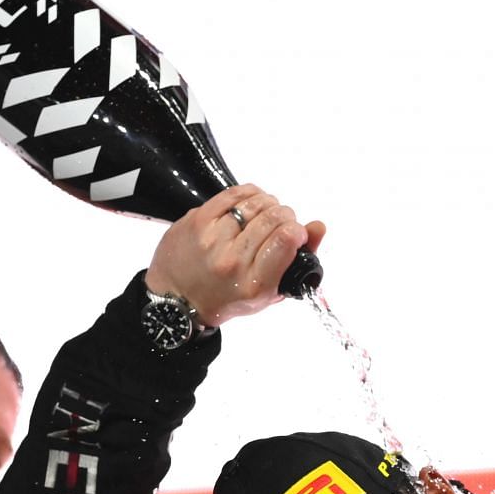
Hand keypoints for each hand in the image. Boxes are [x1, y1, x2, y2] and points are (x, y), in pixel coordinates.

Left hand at [145, 184, 326, 328]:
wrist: (177, 300)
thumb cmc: (226, 298)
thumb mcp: (268, 292)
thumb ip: (297, 261)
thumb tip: (318, 227)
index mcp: (254, 285)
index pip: (286, 240)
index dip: (297, 230)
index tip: (296, 233)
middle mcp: (232, 262)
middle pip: (273, 218)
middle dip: (284, 215)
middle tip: (282, 222)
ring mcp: (212, 240)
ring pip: (254, 204)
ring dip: (267, 204)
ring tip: (265, 213)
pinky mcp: (197, 221)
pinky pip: (232, 194)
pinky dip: (248, 193)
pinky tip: (251, 201)